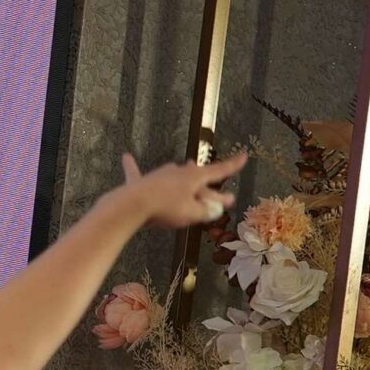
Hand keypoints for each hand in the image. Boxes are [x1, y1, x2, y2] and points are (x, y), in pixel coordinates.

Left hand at [118, 148, 247, 229]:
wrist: (134, 205)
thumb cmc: (167, 209)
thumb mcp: (193, 214)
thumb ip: (206, 211)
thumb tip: (216, 209)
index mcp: (194, 177)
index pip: (218, 170)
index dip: (232, 165)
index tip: (244, 156)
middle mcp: (178, 171)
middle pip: (197, 177)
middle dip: (208, 185)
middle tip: (218, 192)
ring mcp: (158, 175)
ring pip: (175, 175)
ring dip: (184, 178)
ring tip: (191, 169)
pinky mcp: (139, 183)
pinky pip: (136, 172)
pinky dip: (132, 165)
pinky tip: (126, 156)